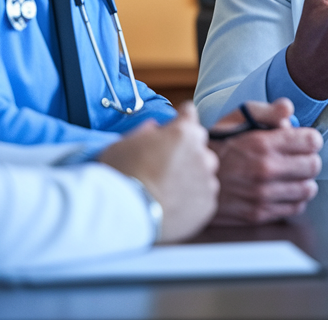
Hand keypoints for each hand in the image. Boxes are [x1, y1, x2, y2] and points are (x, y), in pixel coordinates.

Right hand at [99, 102, 218, 242]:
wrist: (125, 213)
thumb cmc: (120, 173)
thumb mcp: (124, 143)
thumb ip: (145, 132)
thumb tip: (155, 128)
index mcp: (183, 132)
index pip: (190, 114)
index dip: (181, 119)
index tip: (178, 123)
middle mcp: (201, 153)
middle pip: (199, 145)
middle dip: (186, 150)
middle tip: (165, 164)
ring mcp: (207, 179)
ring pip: (203, 171)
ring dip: (191, 174)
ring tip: (168, 188)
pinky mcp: (208, 203)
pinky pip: (203, 195)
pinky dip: (192, 198)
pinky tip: (172, 204)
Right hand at [208, 99, 322, 225]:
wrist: (187, 180)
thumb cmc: (215, 146)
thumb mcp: (236, 118)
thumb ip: (266, 110)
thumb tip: (289, 109)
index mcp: (262, 144)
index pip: (312, 141)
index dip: (310, 138)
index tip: (304, 140)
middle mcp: (265, 170)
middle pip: (314, 165)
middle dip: (309, 158)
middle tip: (299, 157)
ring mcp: (262, 195)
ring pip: (308, 189)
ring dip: (304, 180)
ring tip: (292, 174)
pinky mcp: (258, 214)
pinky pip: (295, 207)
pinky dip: (294, 199)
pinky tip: (283, 189)